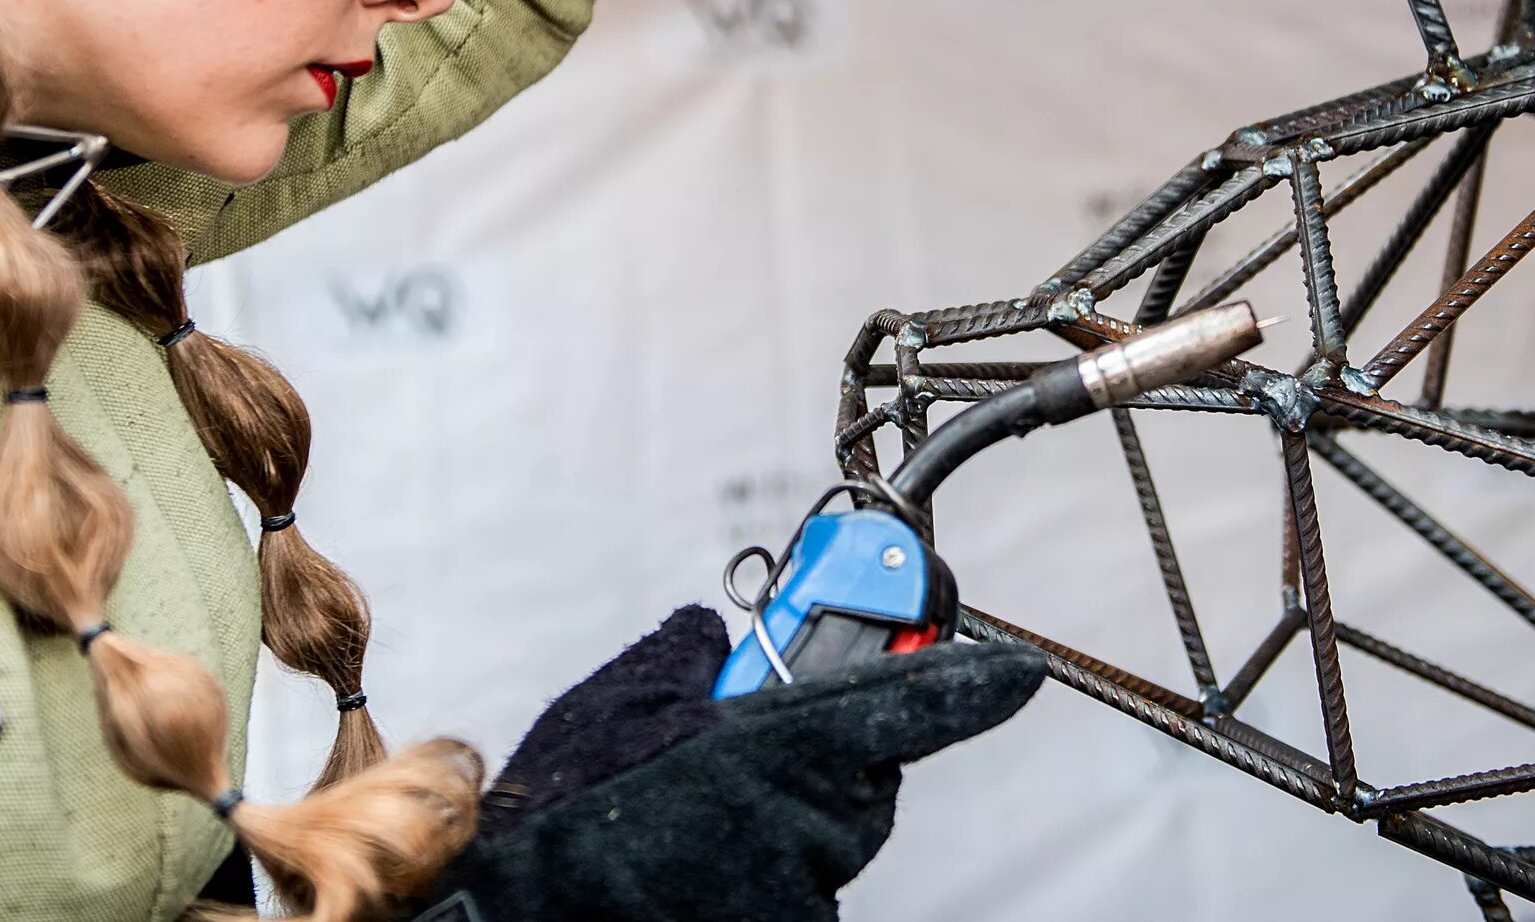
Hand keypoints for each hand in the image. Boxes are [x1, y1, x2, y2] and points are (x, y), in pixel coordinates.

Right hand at [412, 608, 1044, 921]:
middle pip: (858, 780)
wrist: (516, 906)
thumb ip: (699, 655)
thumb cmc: (565, 812)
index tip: (1018, 671)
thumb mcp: (629, 696)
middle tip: (740, 753)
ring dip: (778, 824)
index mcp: (772, 744)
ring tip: (690, 823)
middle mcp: (800, 826)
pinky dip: (759, 871)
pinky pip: (796, 890)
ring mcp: (796, 894)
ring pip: (821, 841)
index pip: (898, 703)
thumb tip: (726, 639)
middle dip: (817, 759)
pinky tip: (694, 859)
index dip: (964, 685)